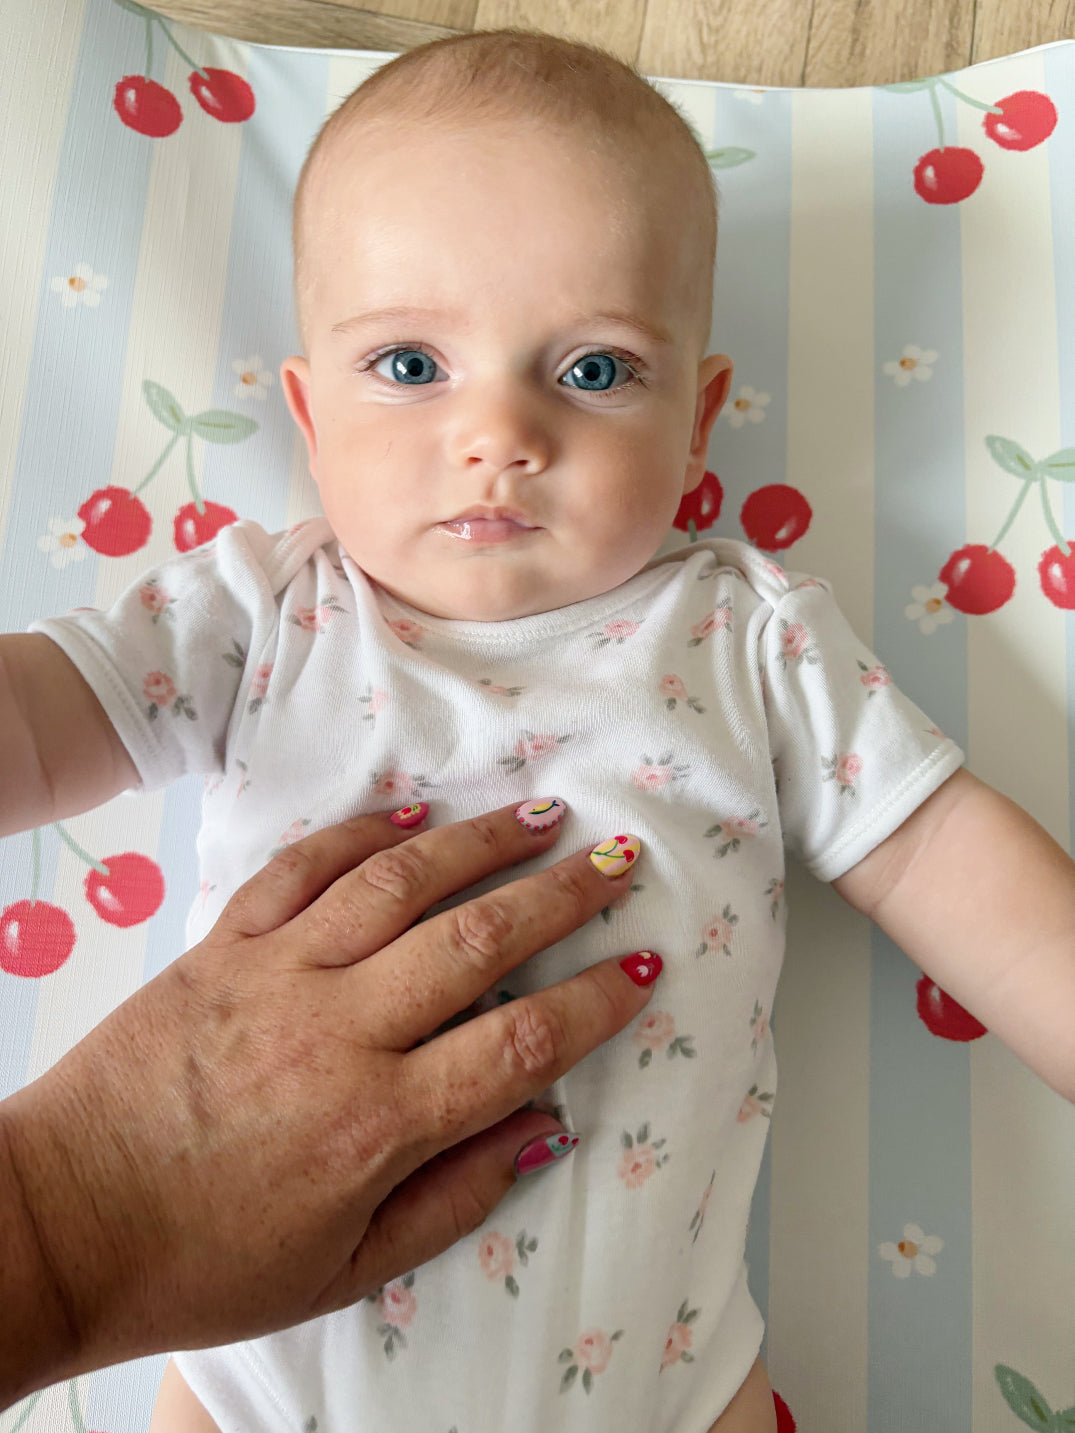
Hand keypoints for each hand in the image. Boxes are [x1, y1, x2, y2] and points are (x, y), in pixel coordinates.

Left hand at [0, 799, 657, 1399]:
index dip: (593, 1001)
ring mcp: (273, 976)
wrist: (61, 1224)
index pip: (518, 1044)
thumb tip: (547, 1126)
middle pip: (474, 941)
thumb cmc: (202, 1262)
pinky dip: (361, 834)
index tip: (642, 968)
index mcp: (374, 1124)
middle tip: (618, 860)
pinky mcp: (221, 945)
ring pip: (397, 884)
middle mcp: (334, 1033)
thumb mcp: (344, 1268)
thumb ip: (454, 1198)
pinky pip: (301, 869)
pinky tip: (412, 815)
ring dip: (478, 842)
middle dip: (561, 896)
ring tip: (540, 813)